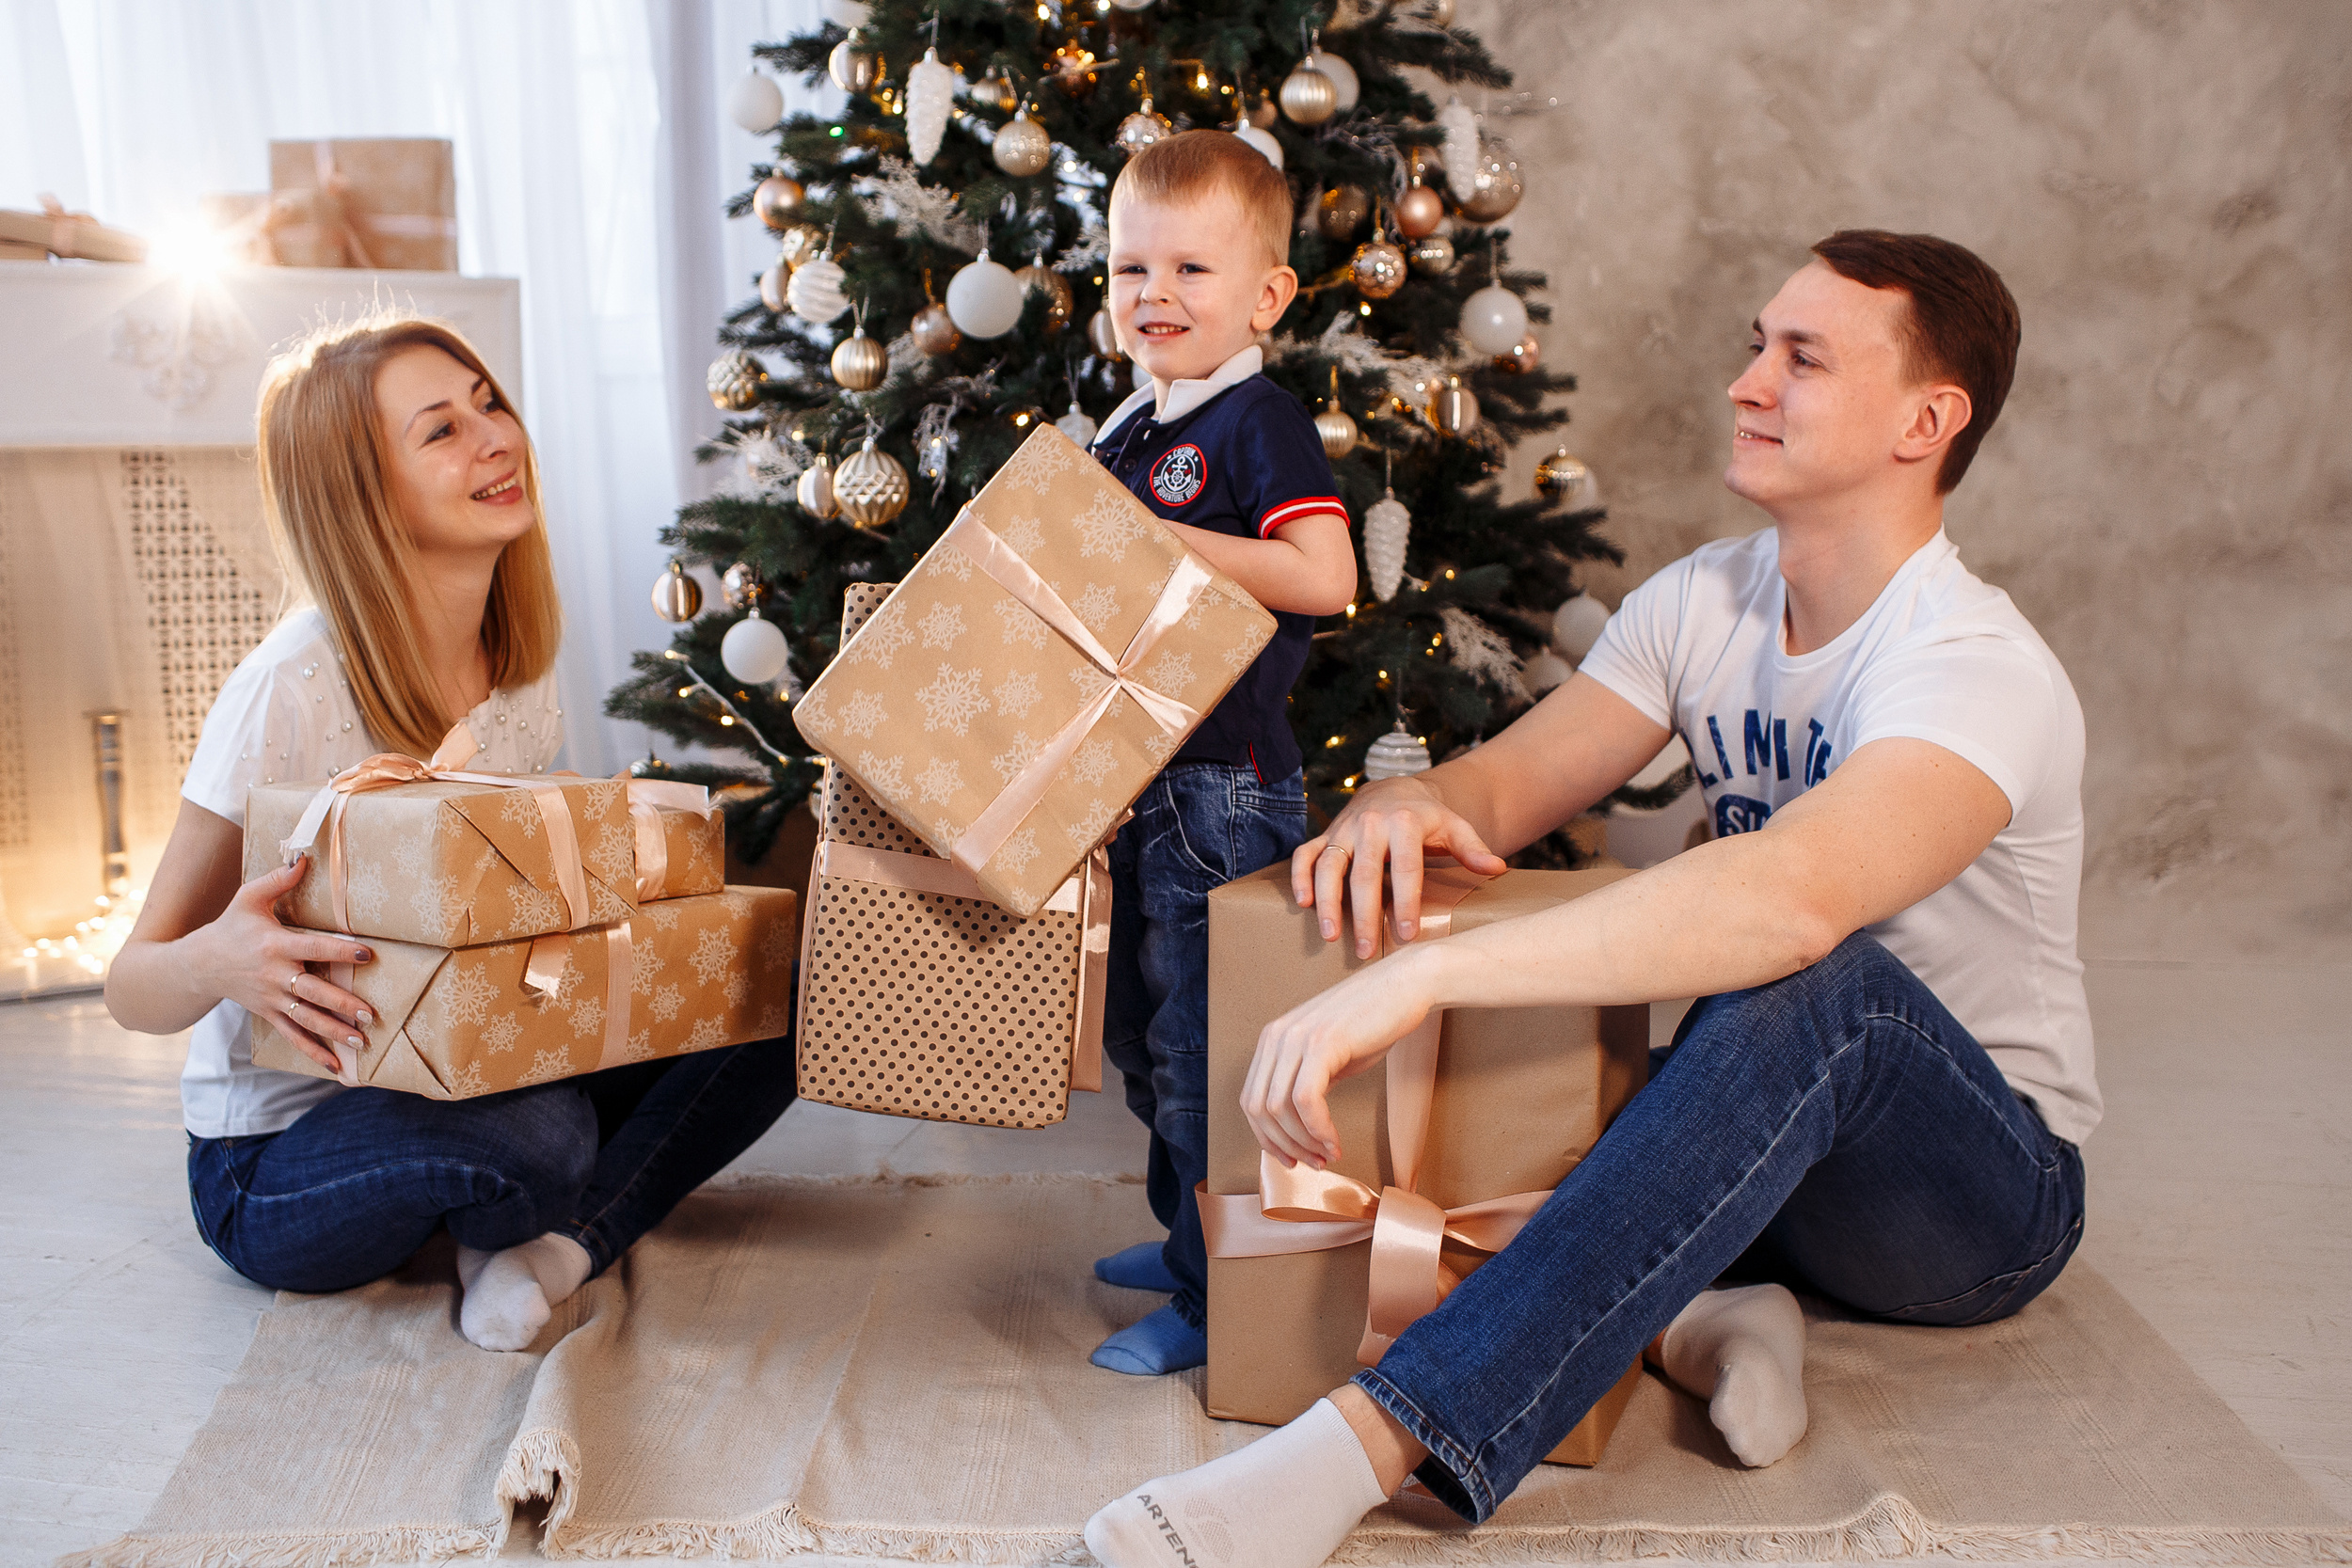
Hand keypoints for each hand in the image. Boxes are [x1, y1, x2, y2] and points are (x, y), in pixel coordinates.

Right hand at [188, 855, 376, 1077]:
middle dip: (341, 1003)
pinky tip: (337, 1067)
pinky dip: (314, 1052)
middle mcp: (274, 976)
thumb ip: (276, 880)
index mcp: (275, 945)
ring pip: (306, 1019)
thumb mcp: (248, 898)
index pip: (313, 949)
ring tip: (361, 1041)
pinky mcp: (269, 1015)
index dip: (340, 950)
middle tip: (369, 1013)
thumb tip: (304, 858)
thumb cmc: (230, 927)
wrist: (197, 965)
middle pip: (312, 992)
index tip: (367, 952)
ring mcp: (271, 999)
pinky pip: (293, 1036)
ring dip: (333, 1032)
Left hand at [1240, 944, 1441, 1167]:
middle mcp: (1277, 1036)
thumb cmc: (1373, 1022)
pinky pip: (1306, 1100)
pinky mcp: (1323, 1043)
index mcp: (1273, 1039)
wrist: (1406, 985)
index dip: (1268, 1138)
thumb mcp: (1329, 1055)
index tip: (1292, 1159)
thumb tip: (1297, 1129)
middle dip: (1284, 1146)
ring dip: (1303, 1143)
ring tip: (1328, 1156)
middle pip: (1258, 1109)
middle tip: (1313, 1163)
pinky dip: (1318, 1130)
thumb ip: (1307, 1083)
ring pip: (1279, 1109)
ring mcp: (1298, 1037)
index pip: (1251, 1100)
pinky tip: (1334, 1142)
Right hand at [1290, 776, 1506, 958]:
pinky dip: (1299, 877)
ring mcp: (1343, 829)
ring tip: (1330, 935)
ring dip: (1326, 901)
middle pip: (1363, 873)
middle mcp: (1369, 824)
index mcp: (1405, 822)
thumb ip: (1473, 849)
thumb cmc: (1429, 818)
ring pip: (1328, 865)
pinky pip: (1305, 854)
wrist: (1395, 789)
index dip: (1406, 901)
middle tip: (1367, 950)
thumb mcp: (1455, 827)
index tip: (1407, 934)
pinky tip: (1303, 904)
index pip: (1405, 866)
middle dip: (1364, 914)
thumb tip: (1497, 868)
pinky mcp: (1325, 835)